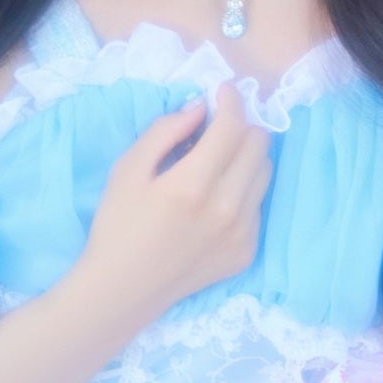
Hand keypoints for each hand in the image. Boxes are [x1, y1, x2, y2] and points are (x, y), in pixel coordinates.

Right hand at [76, 87, 270, 333]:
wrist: (122, 290)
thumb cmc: (118, 225)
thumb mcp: (128, 169)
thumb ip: (165, 131)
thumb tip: (201, 108)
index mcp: (193, 185)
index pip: (233, 127)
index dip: (230, 101)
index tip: (221, 92)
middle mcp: (227, 209)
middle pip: (259, 144)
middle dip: (240, 125)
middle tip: (215, 128)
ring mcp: (242, 234)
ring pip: (264, 171)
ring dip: (245, 156)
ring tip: (215, 162)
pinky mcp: (247, 252)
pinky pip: (258, 204)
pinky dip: (242, 189)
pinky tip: (214, 199)